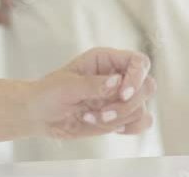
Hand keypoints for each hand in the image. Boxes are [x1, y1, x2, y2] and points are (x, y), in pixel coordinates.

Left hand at [25, 48, 155, 140]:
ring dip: (119, 119)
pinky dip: (129, 128)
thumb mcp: (66, 86)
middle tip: (102, 113)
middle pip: (147, 86)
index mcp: (105, 60)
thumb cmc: (49, 93)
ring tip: (91, 118)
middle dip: (127, 104)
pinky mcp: (120, 116)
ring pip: (141, 108)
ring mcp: (120, 97)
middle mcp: (117, 76)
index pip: (139, 62)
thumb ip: (92, 84)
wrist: (40, 115)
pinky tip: (110, 128)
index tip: (123, 94)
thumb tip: (116, 82)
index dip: (137, 77)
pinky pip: (141, 122)